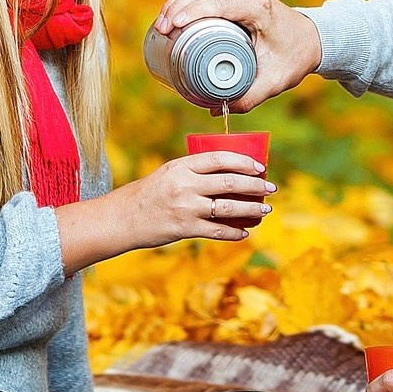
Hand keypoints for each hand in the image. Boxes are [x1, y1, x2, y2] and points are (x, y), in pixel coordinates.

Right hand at [57, 152, 271, 273]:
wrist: (121, 219)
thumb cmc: (146, 195)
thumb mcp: (167, 174)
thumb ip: (192, 173)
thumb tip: (225, 174)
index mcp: (181, 166)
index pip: (219, 159)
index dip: (243, 161)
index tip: (259, 166)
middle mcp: (185, 185)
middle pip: (229, 182)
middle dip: (255, 185)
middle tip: (271, 187)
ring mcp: (185, 207)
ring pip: (228, 207)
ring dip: (251, 209)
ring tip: (265, 210)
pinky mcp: (184, 228)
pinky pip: (216, 231)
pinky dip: (233, 232)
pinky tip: (245, 232)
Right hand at [152, 0, 321, 111]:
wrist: (313, 39)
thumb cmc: (295, 57)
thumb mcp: (275, 81)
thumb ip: (248, 98)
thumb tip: (213, 109)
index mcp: (257, 8)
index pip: (217, 3)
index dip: (191, 12)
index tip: (172, 27)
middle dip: (176, 8)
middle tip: (161, 31)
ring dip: (177, 3)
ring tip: (161, 27)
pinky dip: (185, 2)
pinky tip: (172, 17)